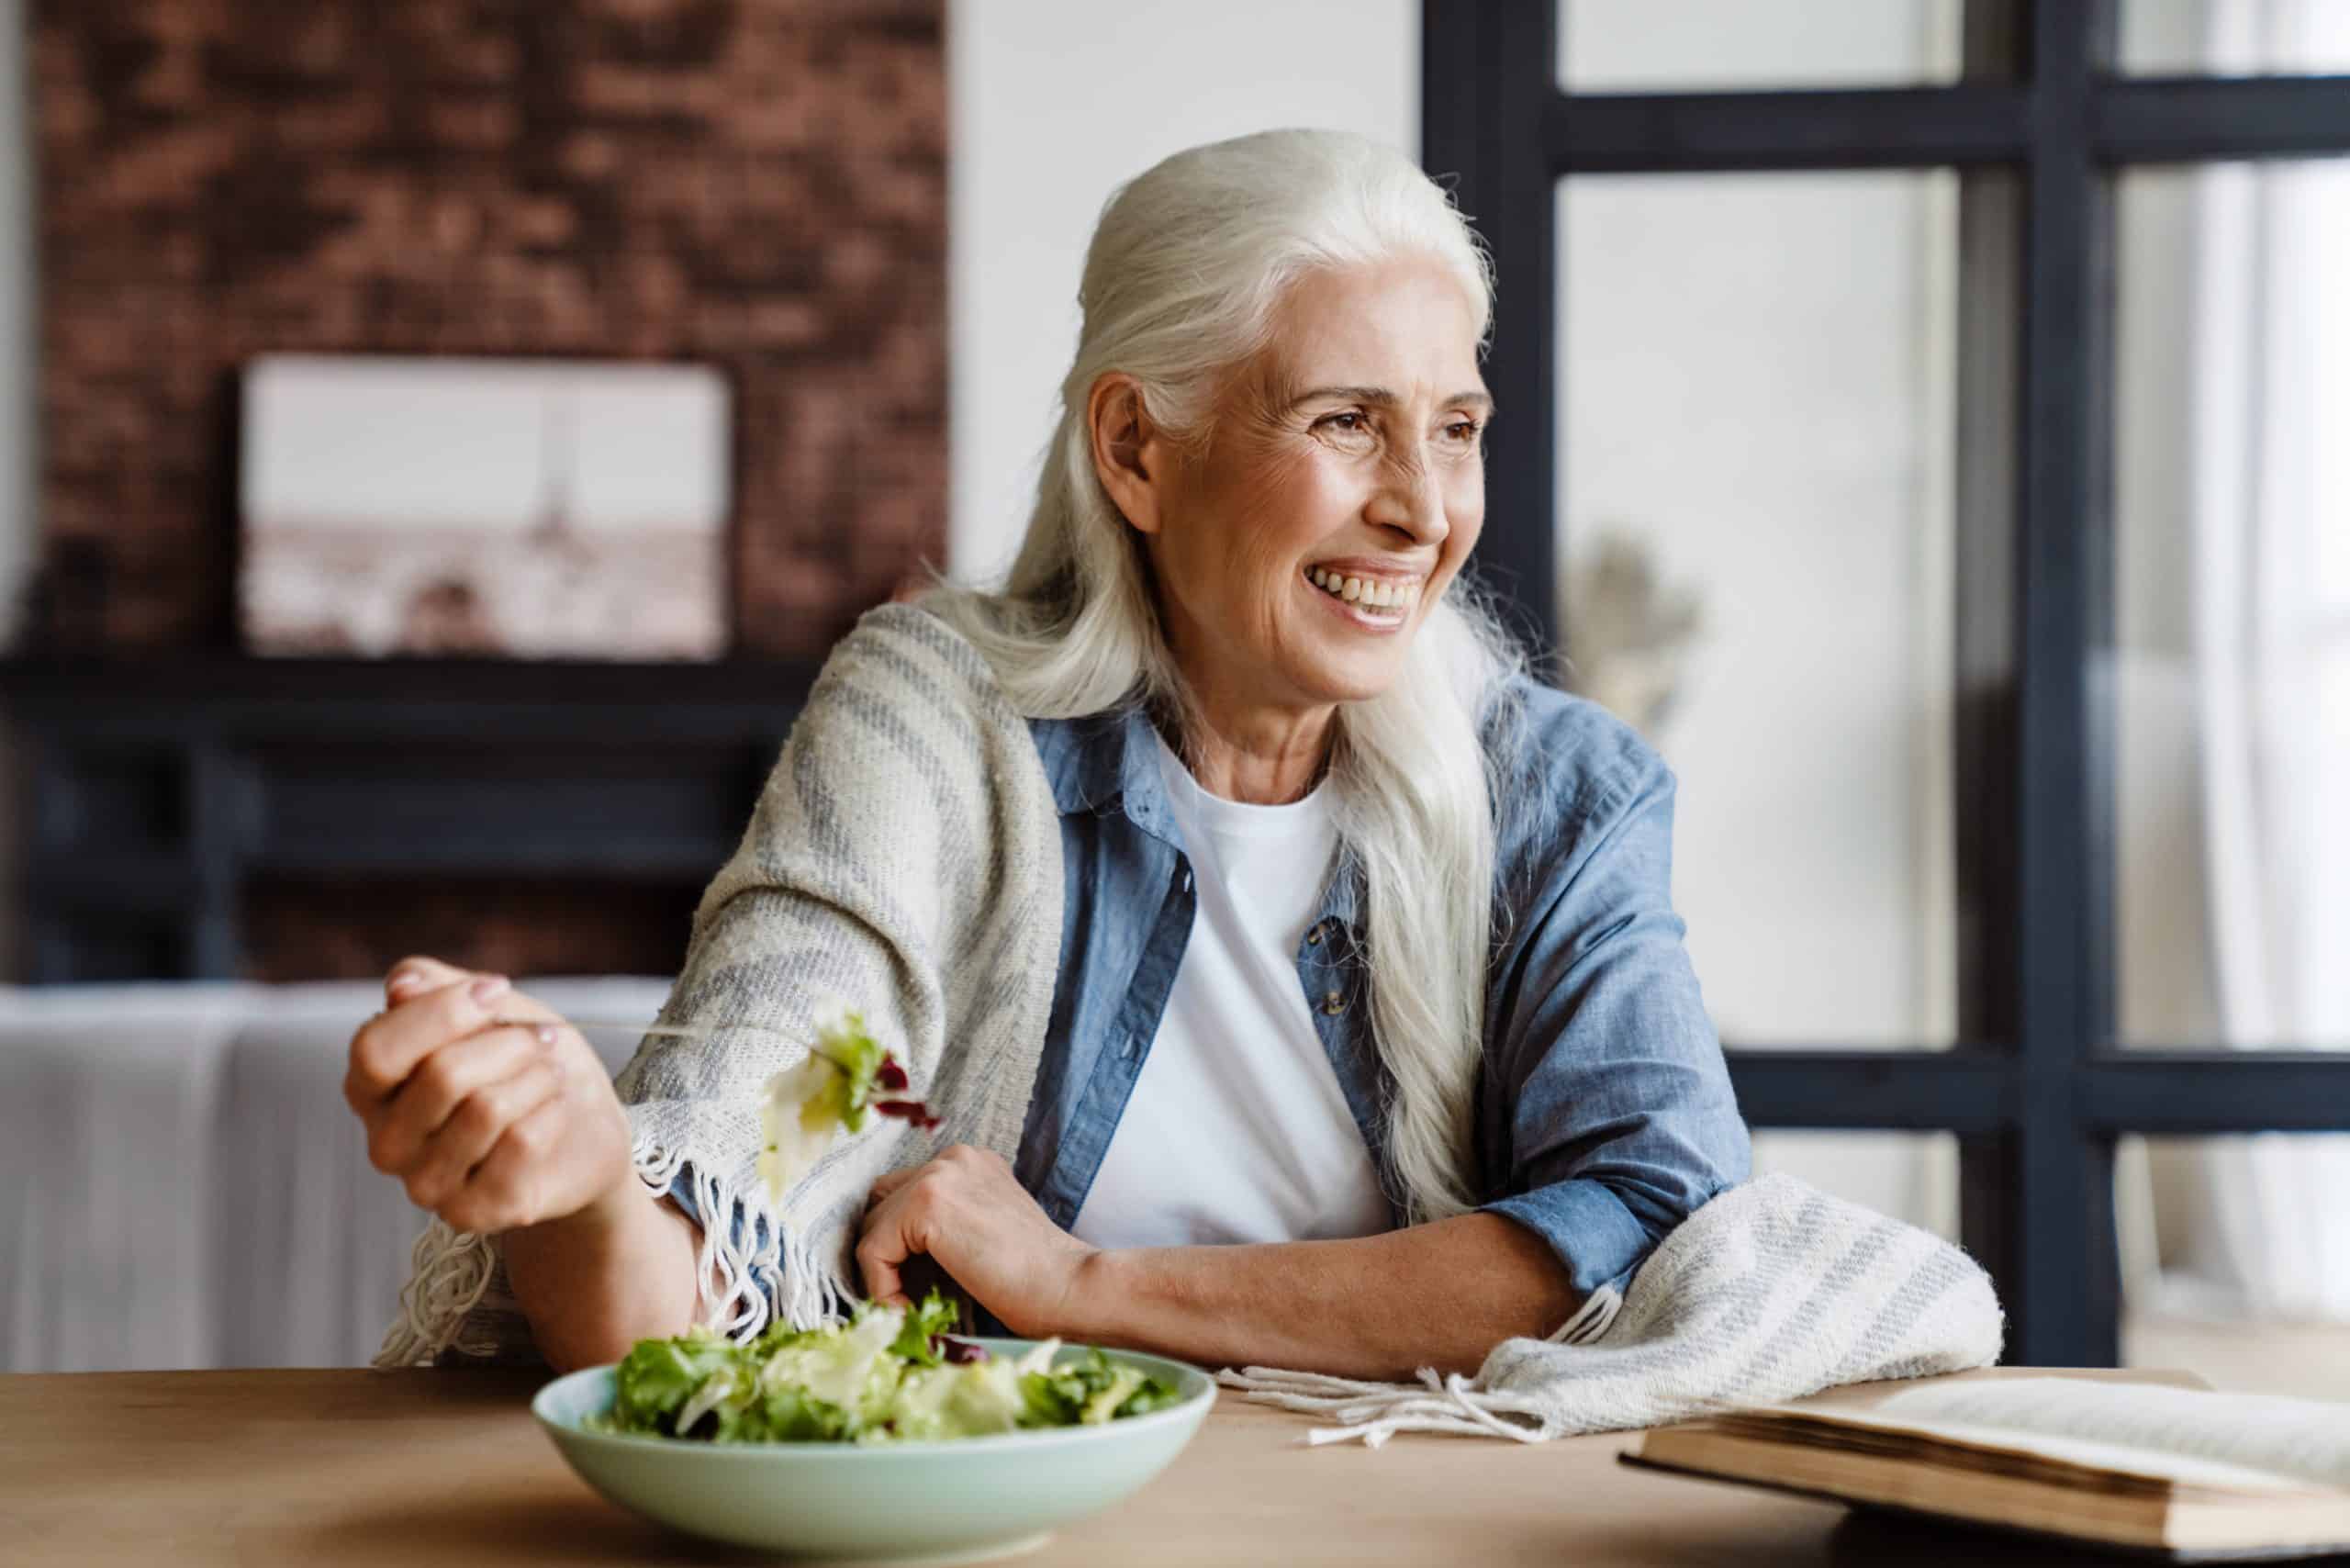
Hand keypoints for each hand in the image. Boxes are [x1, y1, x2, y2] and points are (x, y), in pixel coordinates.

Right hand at [344, 955, 635, 1235]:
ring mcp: (424, 1185)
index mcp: (371, 1089)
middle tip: (541, 1039)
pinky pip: (520, 1143)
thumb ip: (435, 987)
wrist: (581, 1131)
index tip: (496, 992)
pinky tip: (554, 1111)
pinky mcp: (472, 1212)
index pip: (374, 1050)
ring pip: (486, 1110)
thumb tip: (401, 986)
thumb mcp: (485, 1009)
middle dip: (510, 1043)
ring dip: (538, 1077)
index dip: (442, 1011)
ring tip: (551, 1074)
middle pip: (441, 1077)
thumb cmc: (522, 1063)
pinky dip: (552, 1112)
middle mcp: (385, 1142)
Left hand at [856, 1145, 1097, 1338]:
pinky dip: (881, 1287)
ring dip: (882, 1272)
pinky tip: (907, 1310)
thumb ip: (948, 1226)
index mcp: (970, 1163)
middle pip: (882, 1203)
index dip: (897, 1240)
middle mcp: (953, 1158)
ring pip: (873, 1227)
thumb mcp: (985, 1233)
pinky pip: (873, 1251)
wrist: (1068, 1286)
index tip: (908, 1283)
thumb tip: (895, 1252)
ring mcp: (938, 1176)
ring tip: (908, 1307)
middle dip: (885, 1252)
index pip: (904, 1192)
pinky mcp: (926, 1204)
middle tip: (903, 1296)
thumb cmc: (1037, 1277)